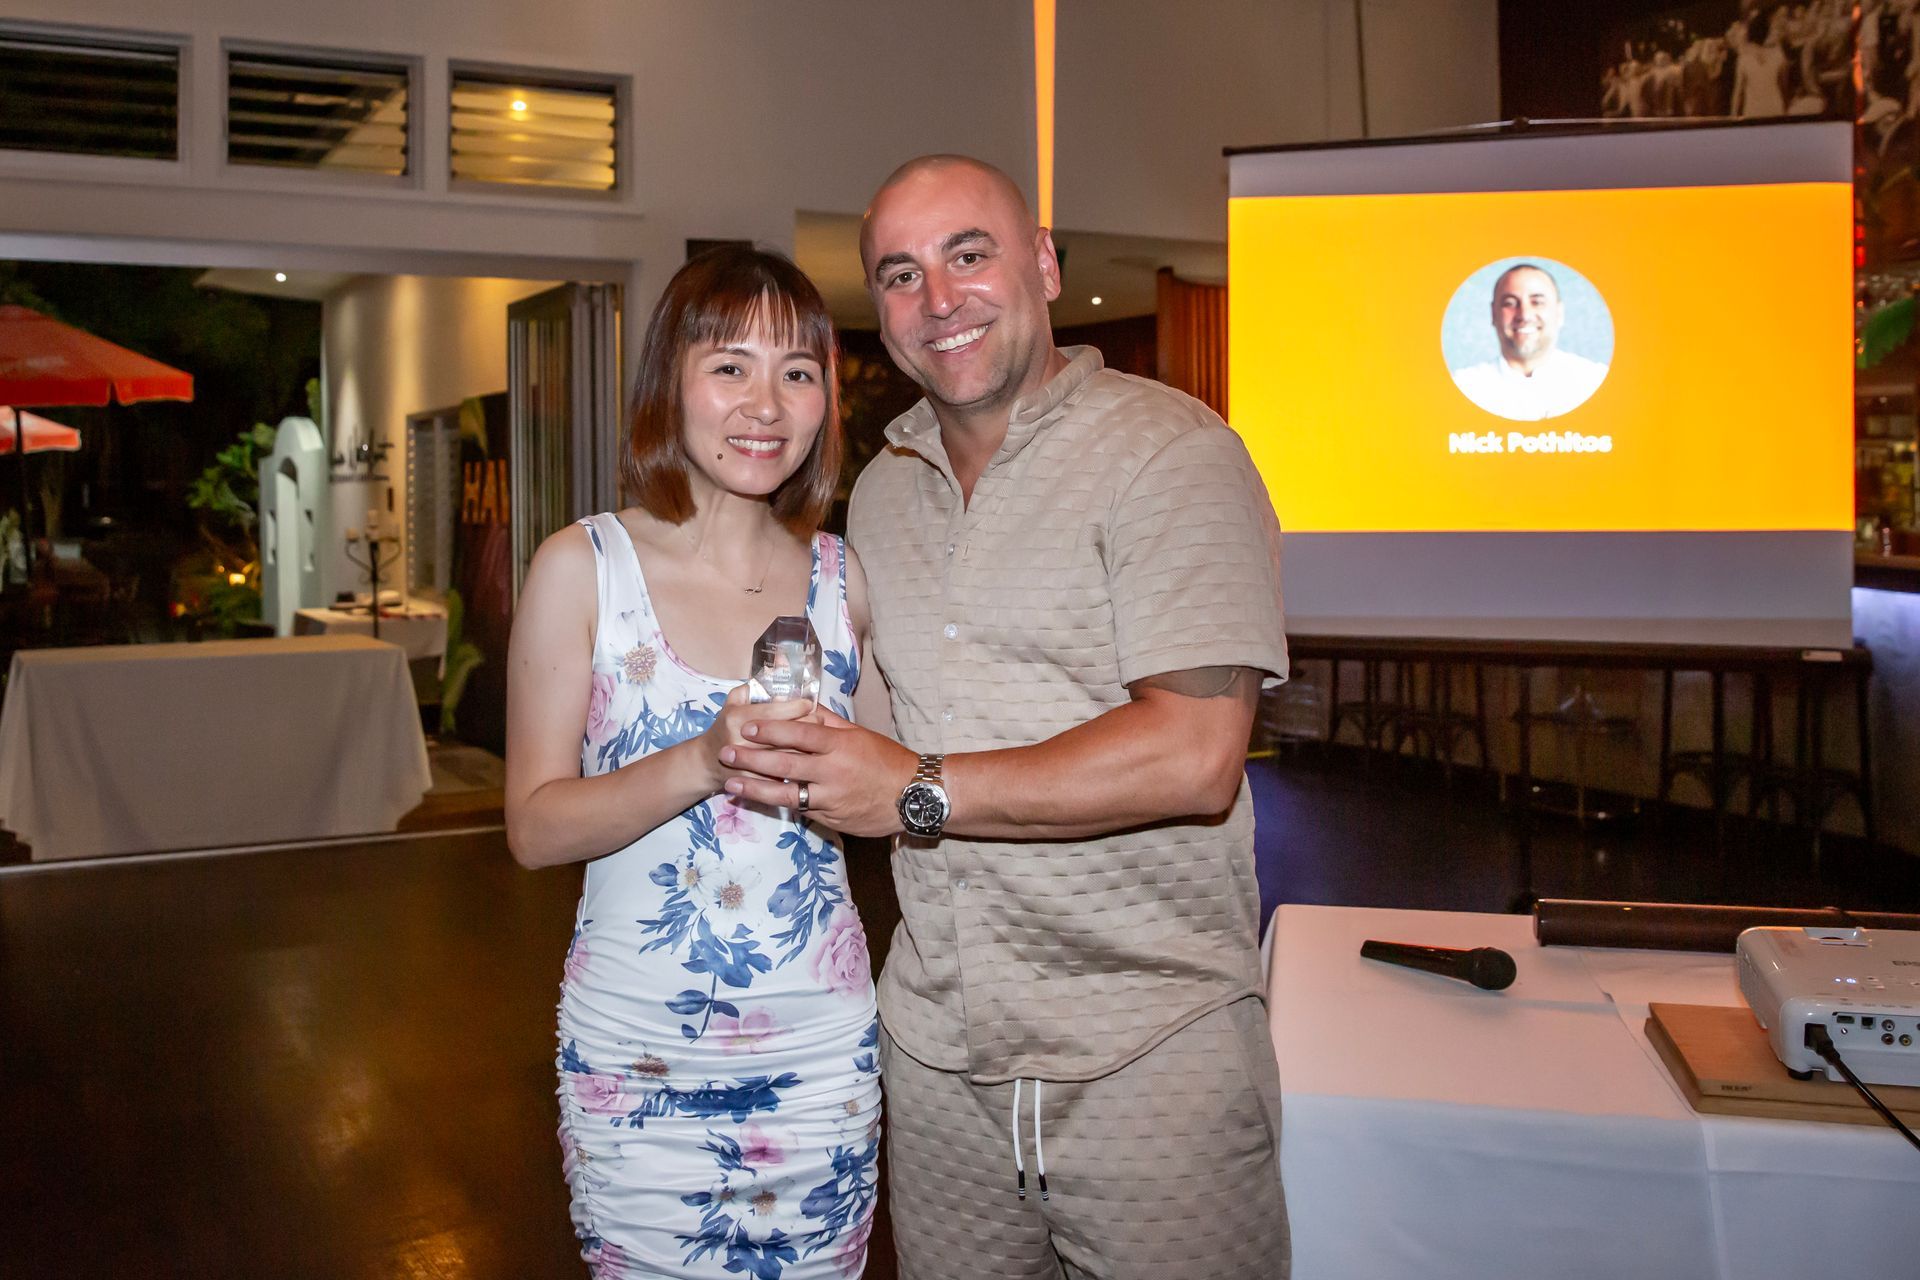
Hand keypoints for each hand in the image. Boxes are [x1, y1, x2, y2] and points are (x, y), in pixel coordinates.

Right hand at [697, 685, 811, 792]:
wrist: (708, 763)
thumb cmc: (727, 726)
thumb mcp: (735, 700)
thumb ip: (758, 684)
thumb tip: (782, 663)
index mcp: (737, 719)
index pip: (774, 712)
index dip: (796, 707)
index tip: (809, 703)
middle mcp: (742, 742)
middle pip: (786, 734)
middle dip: (808, 726)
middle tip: (819, 719)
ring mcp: (749, 765)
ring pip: (790, 756)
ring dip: (808, 747)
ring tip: (818, 738)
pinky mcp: (757, 783)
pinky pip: (785, 774)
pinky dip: (800, 766)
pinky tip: (808, 758)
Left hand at [721, 707, 917, 836]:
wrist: (914, 796)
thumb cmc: (887, 760)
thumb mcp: (860, 734)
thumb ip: (829, 722)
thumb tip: (803, 706)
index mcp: (840, 745)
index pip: (799, 734)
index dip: (770, 730)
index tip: (747, 727)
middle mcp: (833, 771)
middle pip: (784, 765)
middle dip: (751, 760)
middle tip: (725, 754)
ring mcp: (831, 798)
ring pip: (787, 794)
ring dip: (755, 790)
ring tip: (731, 785)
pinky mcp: (832, 820)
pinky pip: (802, 811)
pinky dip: (780, 805)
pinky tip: (759, 801)